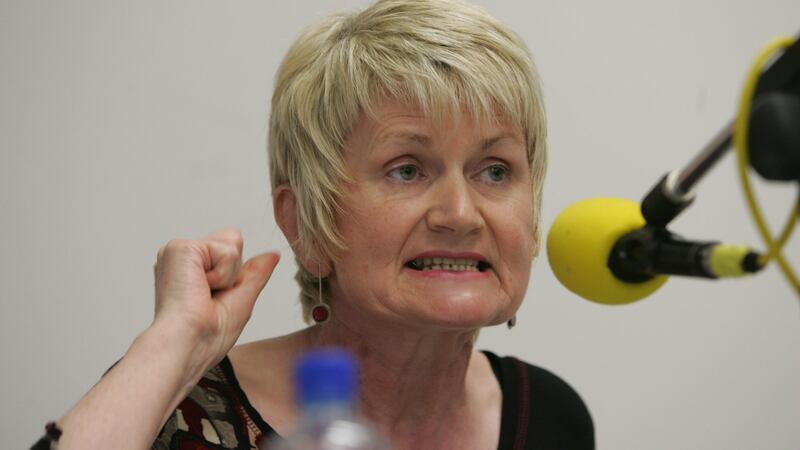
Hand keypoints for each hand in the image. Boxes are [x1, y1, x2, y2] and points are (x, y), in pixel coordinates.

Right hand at [152, 228, 278, 366]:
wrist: (188, 346)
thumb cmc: (206, 337)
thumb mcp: (241, 300)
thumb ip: (255, 274)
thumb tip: (273, 255)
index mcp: (191, 270)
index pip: (229, 252)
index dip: (234, 277)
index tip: (212, 301)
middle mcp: (183, 258)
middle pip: (233, 241)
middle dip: (233, 273)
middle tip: (209, 298)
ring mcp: (179, 251)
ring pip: (232, 242)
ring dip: (228, 275)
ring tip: (203, 294)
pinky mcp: (180, 247)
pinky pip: (227, 251)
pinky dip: (222, 275)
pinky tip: (200, 289)